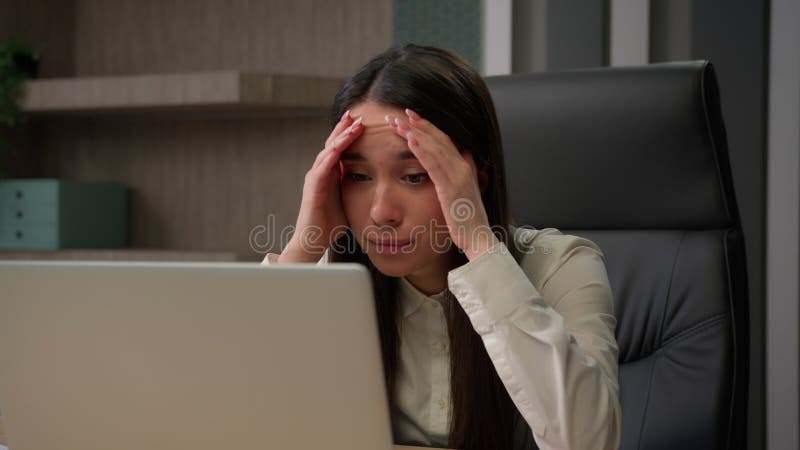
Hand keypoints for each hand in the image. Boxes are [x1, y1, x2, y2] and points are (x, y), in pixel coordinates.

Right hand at [280, 110, 363, 262]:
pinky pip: (323, 166)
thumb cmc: (331, 222)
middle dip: (344, 127)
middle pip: (332, 143)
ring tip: (353, 124)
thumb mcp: (348, 199)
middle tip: (356, 112)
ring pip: (329, 150)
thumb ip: (356, 186)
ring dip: (341, 136)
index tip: (362, 120)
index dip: (349, 133)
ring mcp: (315, 177)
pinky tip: (340, 145)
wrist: (314, 240)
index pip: (340, 147)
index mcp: (330, 173)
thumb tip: (375, 178)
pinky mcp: (313, 187)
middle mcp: (320, 171)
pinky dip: (332, 154)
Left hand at [386, 109, 499, 260]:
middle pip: (439, 139)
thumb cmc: (468, 221)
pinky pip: (434, 164)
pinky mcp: (451, 187)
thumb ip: (465, 172)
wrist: (479, 238)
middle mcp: (462, 167)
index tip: (413, 117)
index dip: (429, 127)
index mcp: (465, 167)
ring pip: (434, 147)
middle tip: (402, 113)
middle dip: (419, 124)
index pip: (445, 140)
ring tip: (399, 123)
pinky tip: (410, 140)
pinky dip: (422, 150)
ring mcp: (458, 176)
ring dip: (415, 133)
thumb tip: (466, 155)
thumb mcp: (467, 192)